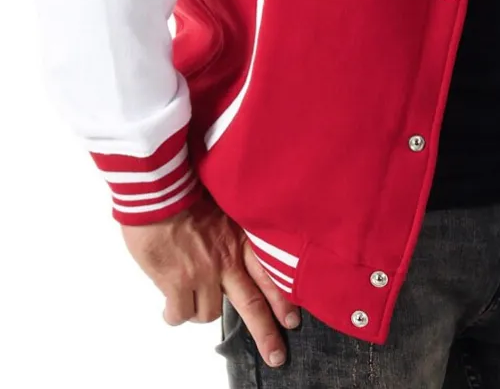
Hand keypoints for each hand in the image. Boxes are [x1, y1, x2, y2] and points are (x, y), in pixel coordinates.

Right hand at [121, 195, 300, 367]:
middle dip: (266, 332)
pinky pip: (180, 315)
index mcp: (240, 237)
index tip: (294, 316)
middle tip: (276, 355)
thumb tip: (230, 246)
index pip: (269, 272)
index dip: (282, 296)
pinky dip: (174, 315)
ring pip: (210, 313)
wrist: (159, 190)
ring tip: (192, 303)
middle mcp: (227, 259)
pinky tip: (169, 309)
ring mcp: (203, 273)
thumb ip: (231, 228)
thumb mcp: (222, 204)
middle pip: (253, 303)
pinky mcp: (177, 282)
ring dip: (202, 311)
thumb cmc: (186, 189)